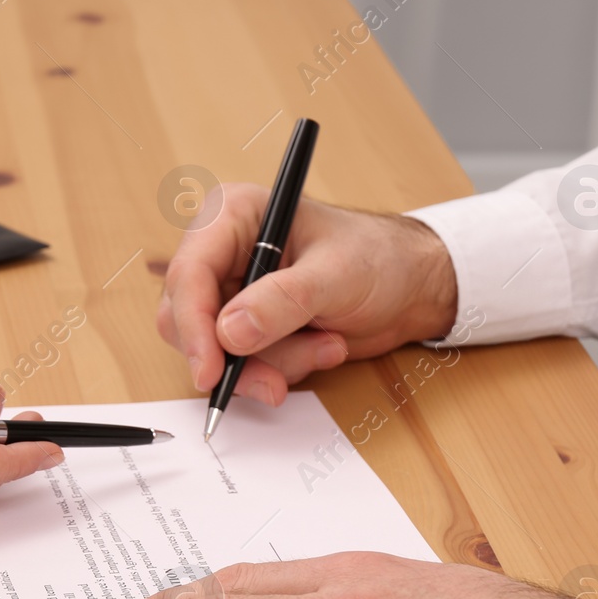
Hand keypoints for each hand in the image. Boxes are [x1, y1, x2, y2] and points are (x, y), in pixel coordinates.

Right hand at [157, 185, 458, 404]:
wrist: (410, 287)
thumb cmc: (378, 258)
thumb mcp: (336, 275)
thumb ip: (282, 302)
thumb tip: (228, 333)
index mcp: (233, 217)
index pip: (189, 273)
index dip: (193, 325)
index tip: (211, 371)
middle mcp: (221, 253)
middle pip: (187, 319)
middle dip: (236, 356)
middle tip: (274, 381)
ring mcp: (231, 293)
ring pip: (214, 350)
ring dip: (271, 362)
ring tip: (325, 344)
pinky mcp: (245, 326)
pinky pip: (238, 364)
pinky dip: (279, 369)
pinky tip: (321, 347)